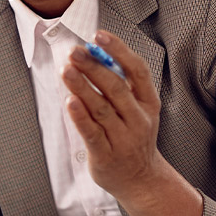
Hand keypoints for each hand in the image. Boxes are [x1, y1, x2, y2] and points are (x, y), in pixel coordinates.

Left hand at [60, 30, 169, 203]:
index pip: (137, 70)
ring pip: (101, 109)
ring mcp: (124, 139)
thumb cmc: (133, 136)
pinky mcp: (106, 156)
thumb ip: (120, 84)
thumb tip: (92, 53)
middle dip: (94, 67)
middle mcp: (139, 119)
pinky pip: (92, 133)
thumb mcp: (138, 109)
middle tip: (74, 51)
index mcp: (148, 103)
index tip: (98, 36)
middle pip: (116, 88)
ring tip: (66, 70)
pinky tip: (69, 101)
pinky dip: (81, 117)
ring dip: (83, 87)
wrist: (141, 179)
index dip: (118, 50)